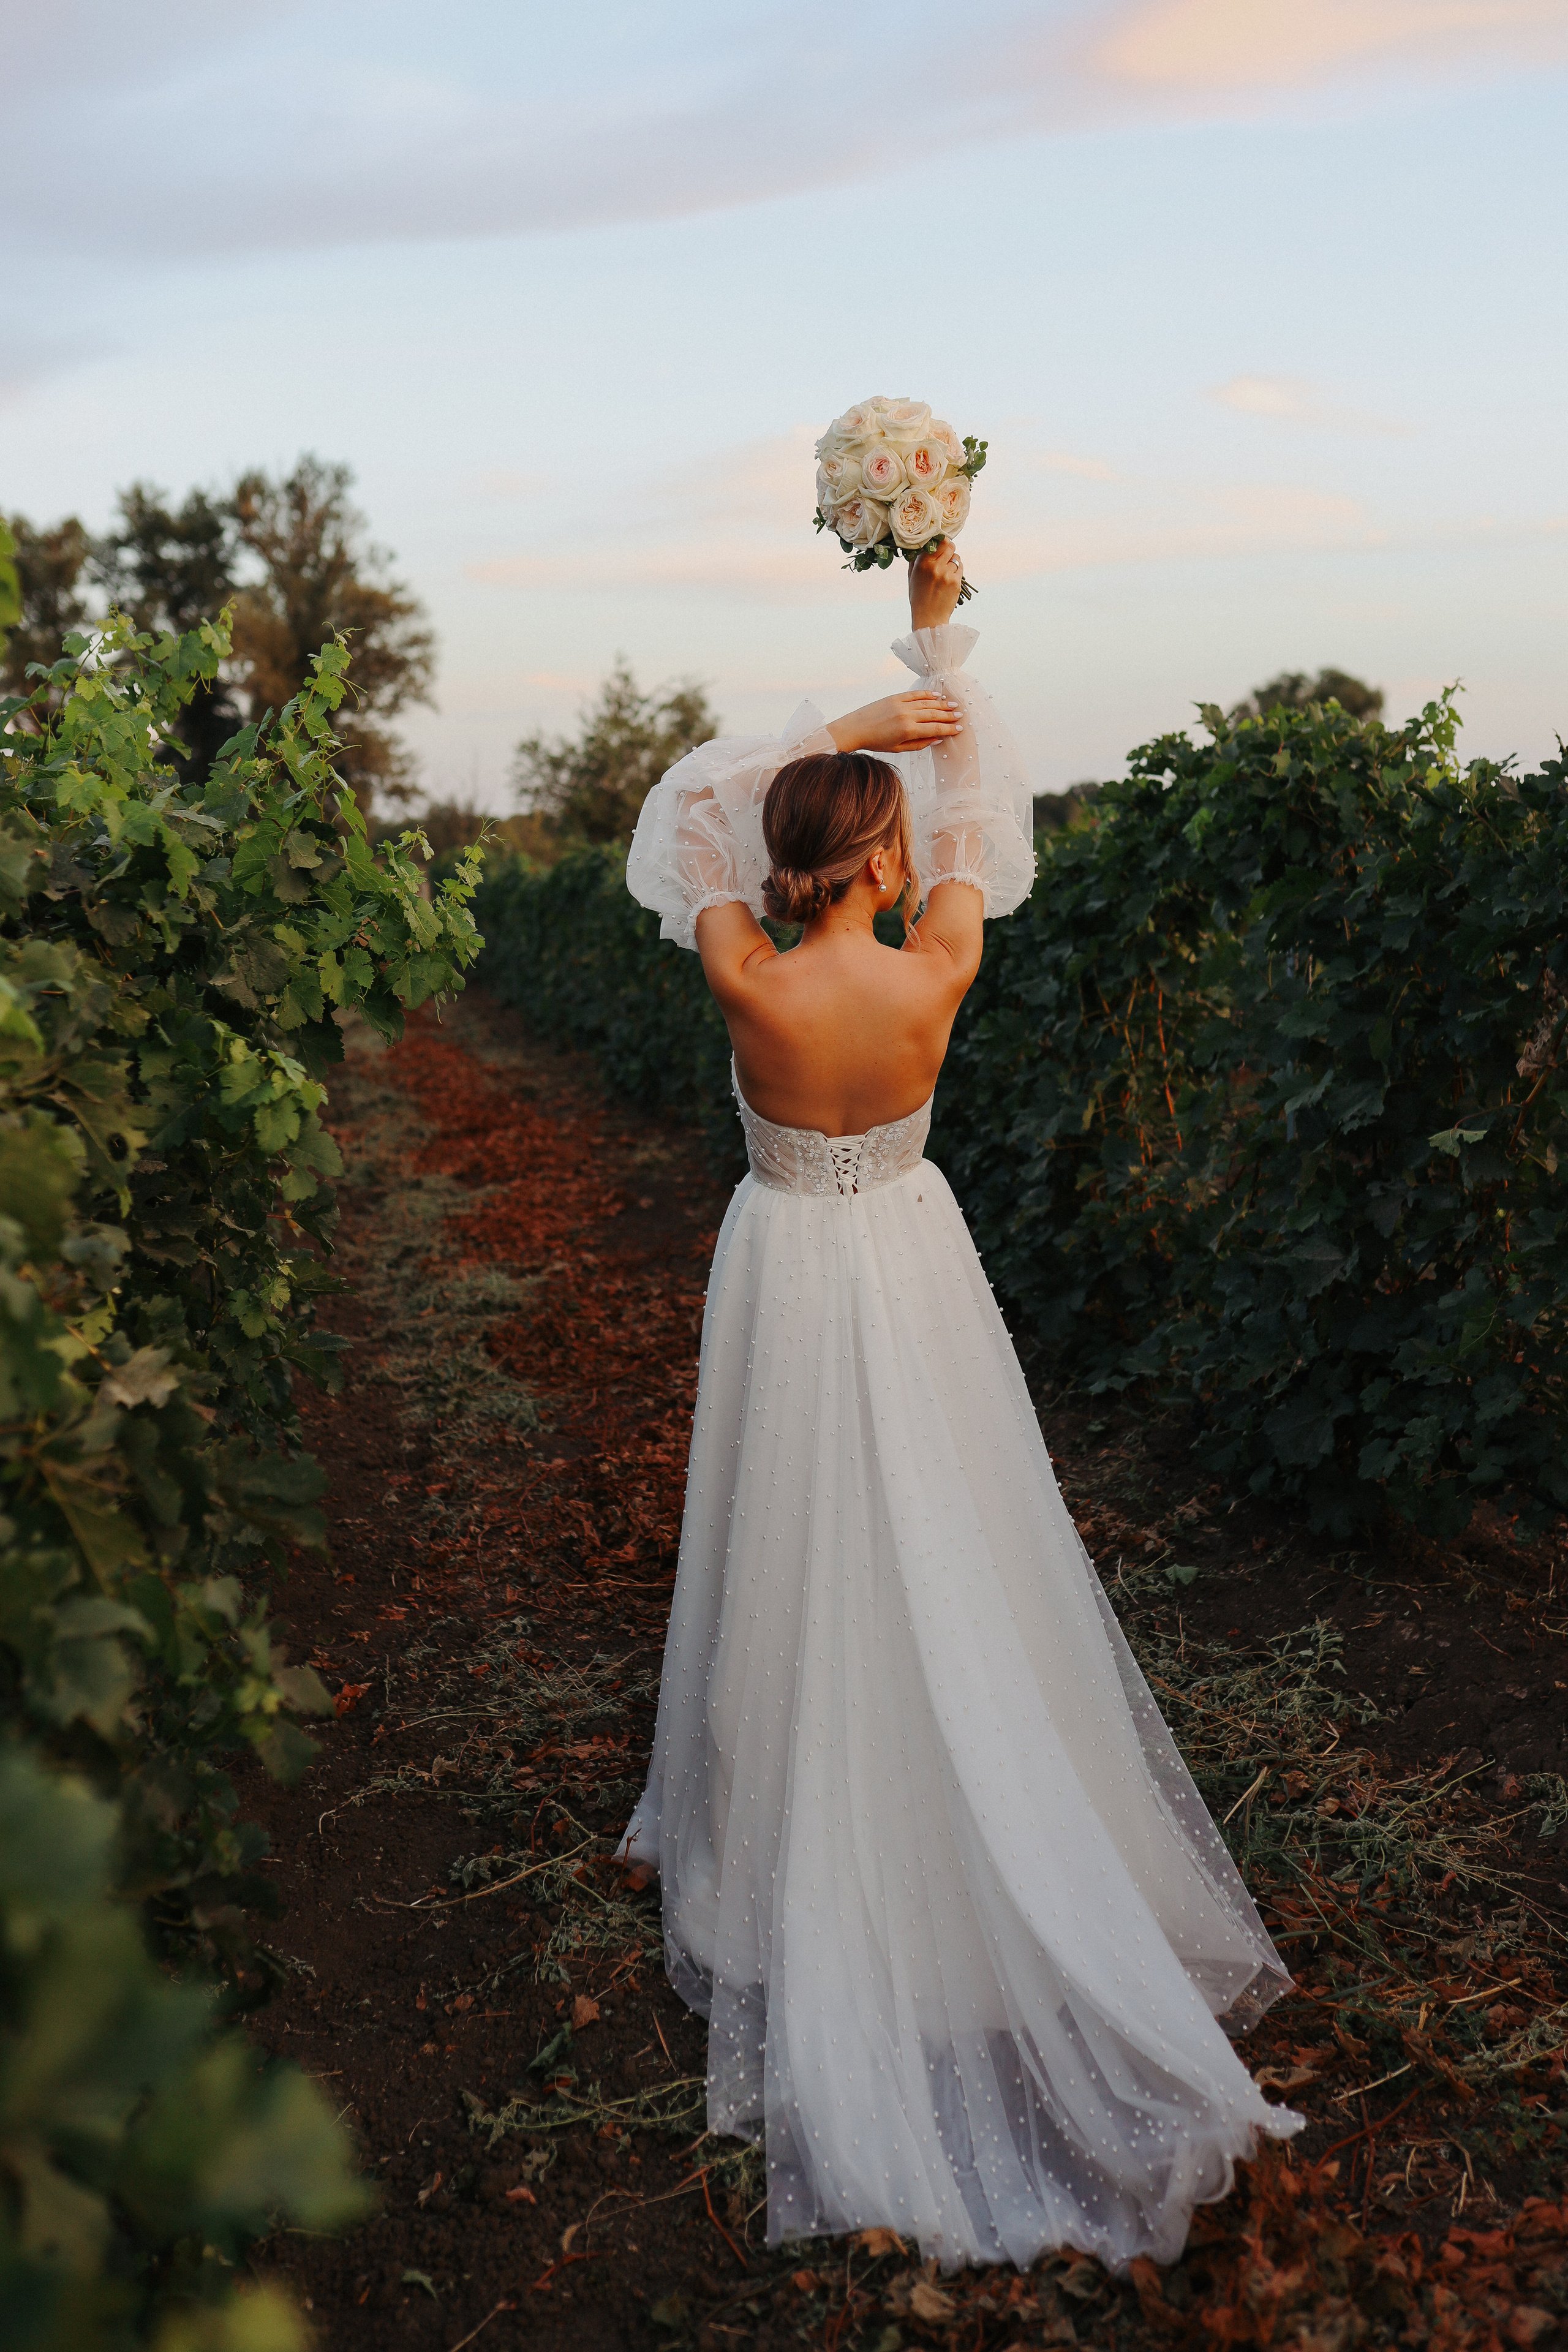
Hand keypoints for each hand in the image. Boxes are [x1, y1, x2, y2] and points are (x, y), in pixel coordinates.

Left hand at [827, 690, 962, 755]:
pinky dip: (927, 694)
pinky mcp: (895, 697)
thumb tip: (937, 739)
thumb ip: (919, 744)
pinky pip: (915, 694)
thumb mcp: (898, 748)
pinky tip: (936, 695)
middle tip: (960, 715)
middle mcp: (906, 715)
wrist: (855, 728)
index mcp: (907, 731)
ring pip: (926, 703)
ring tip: (953, 705)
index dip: (948, 729)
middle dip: (949, 715)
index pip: (934, 729)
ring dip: (941, 704)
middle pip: (933, 714)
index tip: (959, 729)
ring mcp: (900, 704)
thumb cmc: (876, 742)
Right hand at [908, 538, 963, 630]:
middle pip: (949, 546)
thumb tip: (919, 546)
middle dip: (949, 548)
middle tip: (946, 553)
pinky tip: (950, 577)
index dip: (941, 541)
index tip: (941, 542)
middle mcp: (936, 567)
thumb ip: (915, 560)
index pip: (937, 542)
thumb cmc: (918, 597)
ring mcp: (947, 575)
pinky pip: (960, 568)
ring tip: (947, 569)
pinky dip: (957, 570)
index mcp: (923, 564)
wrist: (929, 617)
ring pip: (956, 557)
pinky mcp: (956, 582)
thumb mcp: (912, 577)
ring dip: (953, 560)